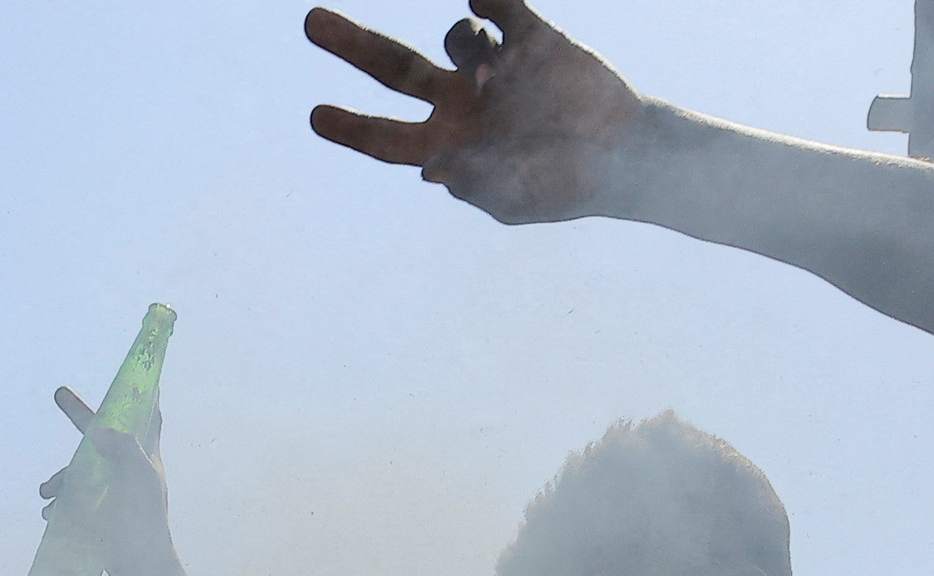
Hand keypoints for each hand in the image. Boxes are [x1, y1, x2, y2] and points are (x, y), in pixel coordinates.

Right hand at [40, 383, 180, 575]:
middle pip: (100, 435)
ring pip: (80, 472)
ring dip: (59, 479)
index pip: (146, 417)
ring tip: (45, 495)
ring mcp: (112, 491)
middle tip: (58, 393)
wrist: (139, 568)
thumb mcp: (139, 479)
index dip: (144, 395)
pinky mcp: (98, 514)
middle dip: (79, 417)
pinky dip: (59, 505)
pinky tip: (50, 515)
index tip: (142, 375)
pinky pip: (73, 501)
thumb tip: (101, 431)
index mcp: (143, 457)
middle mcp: (127, 469)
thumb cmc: (144, 522)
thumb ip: (124, 449)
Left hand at [305, 3, 652, 226]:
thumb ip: (472, 183)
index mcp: (446, 144)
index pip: (386, 137)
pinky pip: (501, 6)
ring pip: (457, 36)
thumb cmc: (561, 188)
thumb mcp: (512, 199)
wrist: (623, 158)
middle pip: (395, 68)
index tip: (316, 116)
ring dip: (466, 47)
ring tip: (495, 73)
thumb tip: (431, 165)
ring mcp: (494, 67)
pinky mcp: (532, 38)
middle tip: (311, 23)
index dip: (352, 128)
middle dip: (353, 45)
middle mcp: (461, 100)